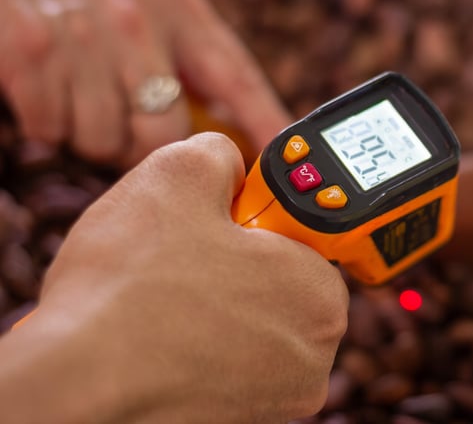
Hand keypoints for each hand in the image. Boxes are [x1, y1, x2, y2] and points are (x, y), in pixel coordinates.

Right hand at [0, 0, 291, 164]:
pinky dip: (51, 124)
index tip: (282, 164)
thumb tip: (227, 116)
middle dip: (149, 150)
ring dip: (94, 136)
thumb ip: (191, 49)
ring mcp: (83, 40)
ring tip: (85, 99)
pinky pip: (53, 129)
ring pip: (104, 139)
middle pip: (165, 132)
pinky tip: (52, 91)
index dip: (264, 126)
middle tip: (133, 134)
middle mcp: (137, 22)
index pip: (236, 78)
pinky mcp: (30, 56)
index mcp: (178, 6)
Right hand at [0, 133, 348, 422]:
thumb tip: (229, 165)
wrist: (72, 386)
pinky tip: (159, 335)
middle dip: (234, 262)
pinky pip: (225, 362)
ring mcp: (279, 398)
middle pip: (278, 281)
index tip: (219, 224)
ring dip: (213, 304)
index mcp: (321, 295)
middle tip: (183, 260)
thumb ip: (221, 154)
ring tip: (163, 299)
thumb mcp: (178, 175)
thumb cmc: (128, 288)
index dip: (255, 217)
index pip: (304, 235)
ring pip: (249, 322)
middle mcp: (314, 356)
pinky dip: (198, 345)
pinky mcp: (239, 420)